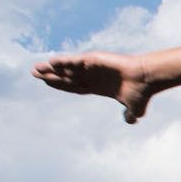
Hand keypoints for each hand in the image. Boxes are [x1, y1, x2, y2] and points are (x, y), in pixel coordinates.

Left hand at [32, 53, 154, 121]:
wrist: (146, 79)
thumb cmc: (142, 92)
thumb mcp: (134, 108)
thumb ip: (129, 115)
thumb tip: (130, 121)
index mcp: (98, 86)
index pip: (74, 86)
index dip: (61, 86)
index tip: (47, 84)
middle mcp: (92, 76)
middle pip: (66, 77)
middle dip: (50, 76)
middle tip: (34, 74)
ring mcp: (92, 67)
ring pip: (67, 68)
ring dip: (51, 68)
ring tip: (36, 68)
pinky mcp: (94, 60)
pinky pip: (75, 61)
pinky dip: (62, 62)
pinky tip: (50, 62)